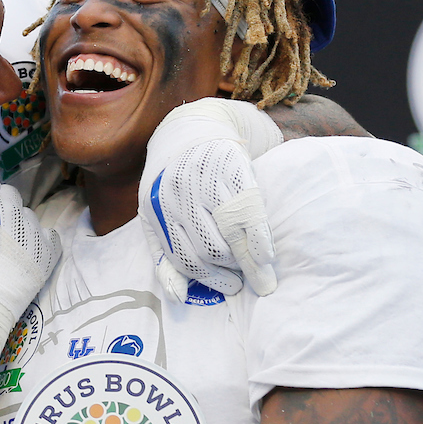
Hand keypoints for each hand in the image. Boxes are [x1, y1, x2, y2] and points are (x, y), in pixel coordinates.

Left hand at [138, 98, 279, 299]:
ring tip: (258, 270)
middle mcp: (178, 194)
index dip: (210, 279)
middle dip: (230, 273)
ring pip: (229, 233)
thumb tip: (177, 297)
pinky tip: (267, 254)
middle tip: (245, 282)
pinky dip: (260, 238)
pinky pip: (250, 210)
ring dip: (247, 260)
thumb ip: (163, 254)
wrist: (189, 127)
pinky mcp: (232, 166)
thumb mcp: (155, 215)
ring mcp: (205, 179)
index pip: (184, 258)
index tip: (230, 288)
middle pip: (208, 249)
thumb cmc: (173, 183)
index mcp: (156, 208)